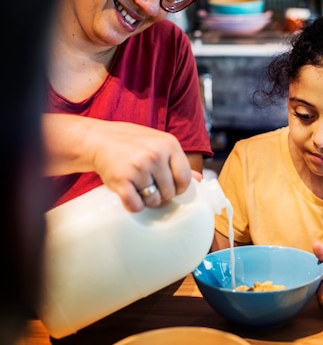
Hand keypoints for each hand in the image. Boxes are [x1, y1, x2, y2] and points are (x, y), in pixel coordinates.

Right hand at [43, 114, 193, 212]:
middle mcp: (156, 155)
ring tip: (139, 189)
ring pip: (154, 200)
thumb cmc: (132, 143)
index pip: (185, 178)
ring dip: (148, 201)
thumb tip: (199, 180)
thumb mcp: (158, 144)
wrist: (98, 139)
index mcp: (169, 144)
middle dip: (162, 195)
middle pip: (170, 192)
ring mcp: (139, 168)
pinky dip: (134, 206)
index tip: (171, 188)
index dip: (179, 188)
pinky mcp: (122, 180)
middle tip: (150, 187)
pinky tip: (130, 196)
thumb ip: (177, 161)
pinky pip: (136, 205)